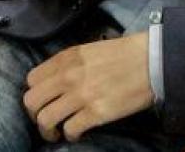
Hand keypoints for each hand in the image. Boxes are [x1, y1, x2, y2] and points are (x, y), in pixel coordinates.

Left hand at [23, 32, 152, 142]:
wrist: (152, 61)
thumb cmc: (125, 54)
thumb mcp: (90, 50)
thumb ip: (70, 64)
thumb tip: (56, 81)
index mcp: (67, 58)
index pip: (31, 79)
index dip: (35, 93)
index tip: (44, 101)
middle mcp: (69, 76)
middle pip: (32, 101)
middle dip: (35, 115)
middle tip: (45, 121)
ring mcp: (81, 95)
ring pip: (45, 119)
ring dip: (47, 131)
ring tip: (56, 133)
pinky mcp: (96, 112)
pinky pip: (70, 130)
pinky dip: (71, 135)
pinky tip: (78, 134)